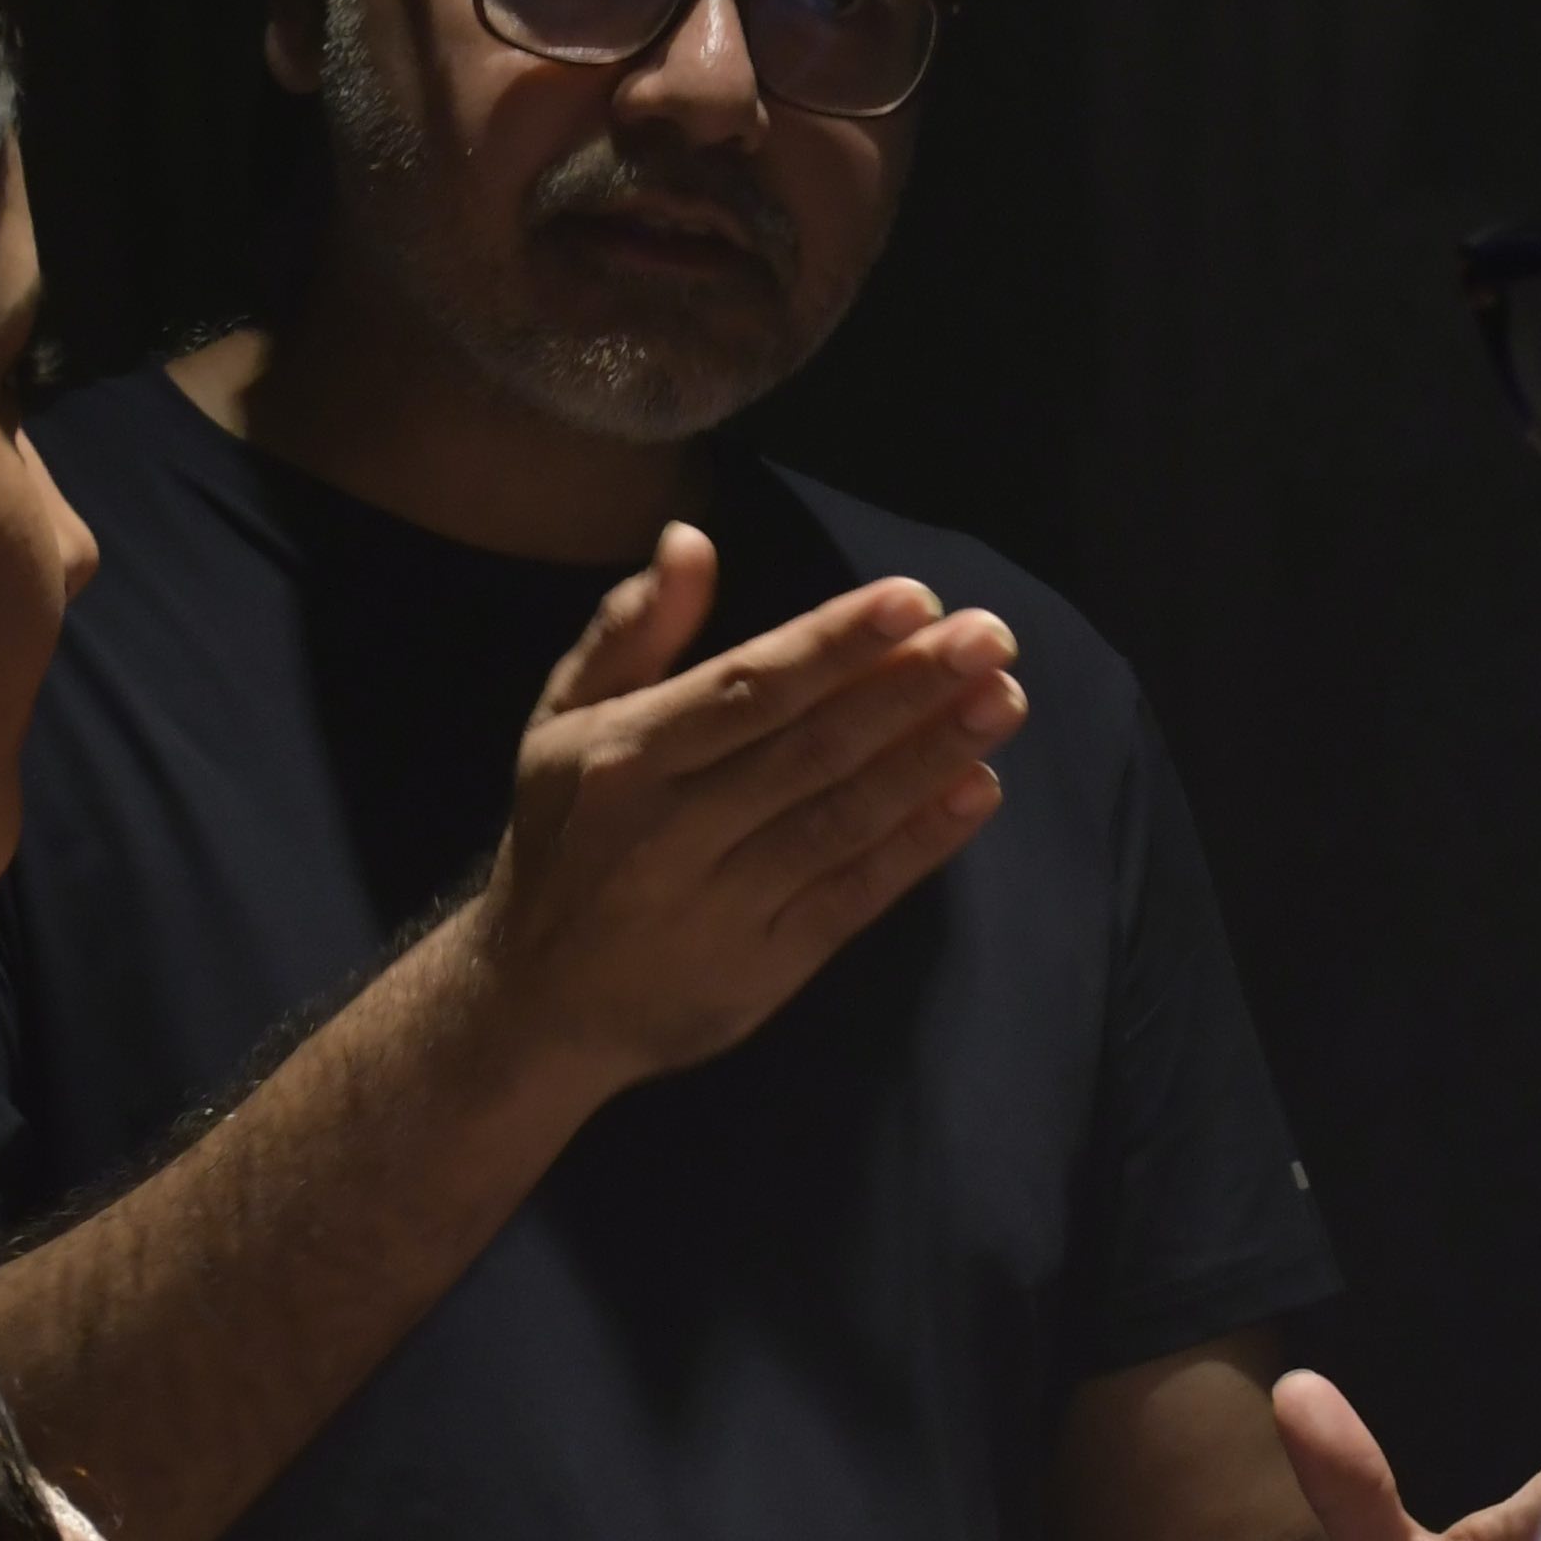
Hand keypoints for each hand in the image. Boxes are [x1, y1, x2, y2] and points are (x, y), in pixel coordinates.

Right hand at [449, 526, 1024, 1097]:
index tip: (916, 599)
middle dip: (909, 687)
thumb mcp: (563, 721)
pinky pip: (855, 895)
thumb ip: (631, 631)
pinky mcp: (767, 967)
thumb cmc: (565, 835)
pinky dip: (920, 844)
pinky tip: (977, 790)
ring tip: (1003, 700)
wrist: (537, 1002)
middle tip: (992, 637)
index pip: (748, 689)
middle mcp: (676, 830)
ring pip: (844, 818)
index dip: (835, 642)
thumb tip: (689, 538)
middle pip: (811, 748)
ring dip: (930, 756)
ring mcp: (725, 903)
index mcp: (628, 757)